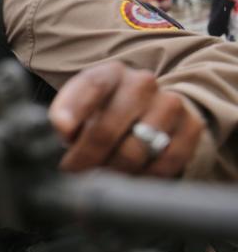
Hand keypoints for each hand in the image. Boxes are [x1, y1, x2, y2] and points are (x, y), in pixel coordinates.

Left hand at [49, 62, 203, 176]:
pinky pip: (162, 166)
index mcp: (111, 72)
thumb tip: (61, 129)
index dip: (73, 111)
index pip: (92, 86)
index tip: (61, 134)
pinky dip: (141, 178)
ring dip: (111, 172)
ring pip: (133, 153)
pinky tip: (128, 178)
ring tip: (99, 176)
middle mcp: (142, 83)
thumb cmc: (103, 110)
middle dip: (85, 158)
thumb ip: (64, 113)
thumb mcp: (80, 103)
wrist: (150, 111)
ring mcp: (169, 104)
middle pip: (107, 129)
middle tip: (73, 173)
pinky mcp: (191, 128)